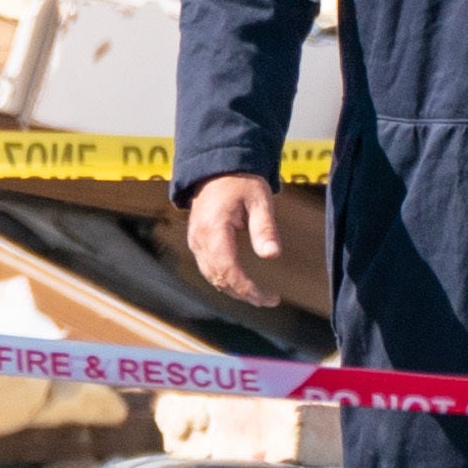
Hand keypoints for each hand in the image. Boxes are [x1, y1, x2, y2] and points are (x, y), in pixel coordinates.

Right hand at [186, 174, 285, 307]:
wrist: (218, 167)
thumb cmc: (241, 181)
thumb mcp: (259, 200)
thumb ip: (264, 228)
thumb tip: (272, 254)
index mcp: (214, 228)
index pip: (228, 269)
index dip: (248, 288)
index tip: (269, 298)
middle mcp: (200, 238)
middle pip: (218, 277)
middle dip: (243, 293)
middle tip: (268, 300)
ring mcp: (195, 240)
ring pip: (211, 275)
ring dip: (233, 289)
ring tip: (258, 296)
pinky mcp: (197, 240)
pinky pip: (208, 267)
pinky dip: (224, 279)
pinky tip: (240, 283)